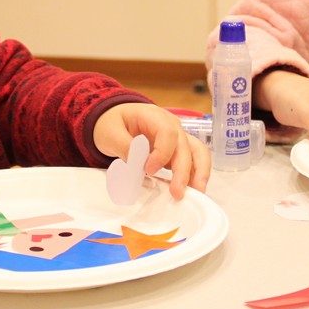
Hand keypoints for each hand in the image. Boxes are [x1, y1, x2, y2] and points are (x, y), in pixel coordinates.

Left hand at [93, 103, 209, 199]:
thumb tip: (138, 165)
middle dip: (183, 170)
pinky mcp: (177, 150)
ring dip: (199, 172)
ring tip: (197, 192)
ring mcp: (176, 137)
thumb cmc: (112, 123)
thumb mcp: (109, 133)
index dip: (162, 152)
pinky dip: (194, 174)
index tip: (149, 170)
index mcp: (153, 116)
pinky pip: (192, 160)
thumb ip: (124, 147)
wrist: (115, 120)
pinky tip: (192, 189)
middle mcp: (171, 124)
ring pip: (197, 151)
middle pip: (185, 144)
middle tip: (177, 193)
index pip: (167, 132)